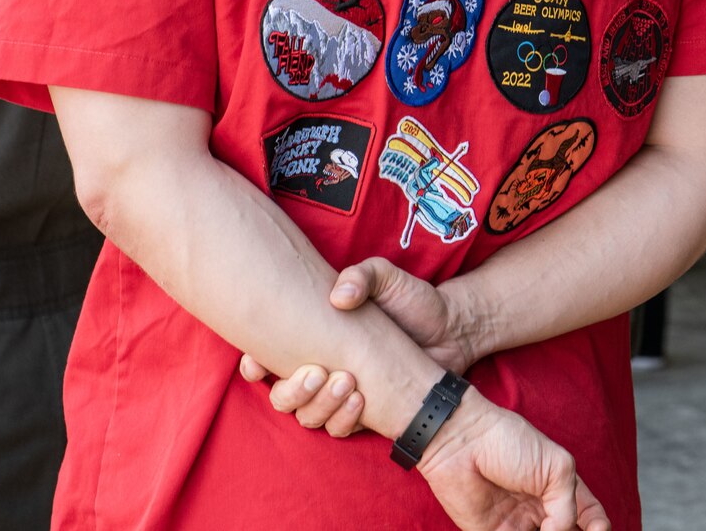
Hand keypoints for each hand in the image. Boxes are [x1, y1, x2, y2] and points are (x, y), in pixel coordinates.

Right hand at [239, 257, 482, 434]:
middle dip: (291, 390)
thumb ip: (362, 276)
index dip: (254, 364)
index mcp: (313, 337)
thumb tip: (338, 297)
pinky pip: (339, 428)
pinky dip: (344, 419)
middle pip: (281, 395)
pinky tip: (362, 399)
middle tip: (317, 372)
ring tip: (348, 382)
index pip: (266, 358)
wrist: (450, 328)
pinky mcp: (364, 412)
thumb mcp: (386, 277)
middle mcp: (321, 368)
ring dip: (320, 405)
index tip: (258, 360)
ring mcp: (340, 393)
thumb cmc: (411, 300)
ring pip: (307, 415)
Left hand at [419, 390, 610, 530]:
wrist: (462, 442)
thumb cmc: (510, 442)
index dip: (599, 527)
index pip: (590, 517)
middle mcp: (542, 510)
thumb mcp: (556, 468)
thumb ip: (568, 509)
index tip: (599, 530)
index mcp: (561, 488)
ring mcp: (518, 525)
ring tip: (545, 529)